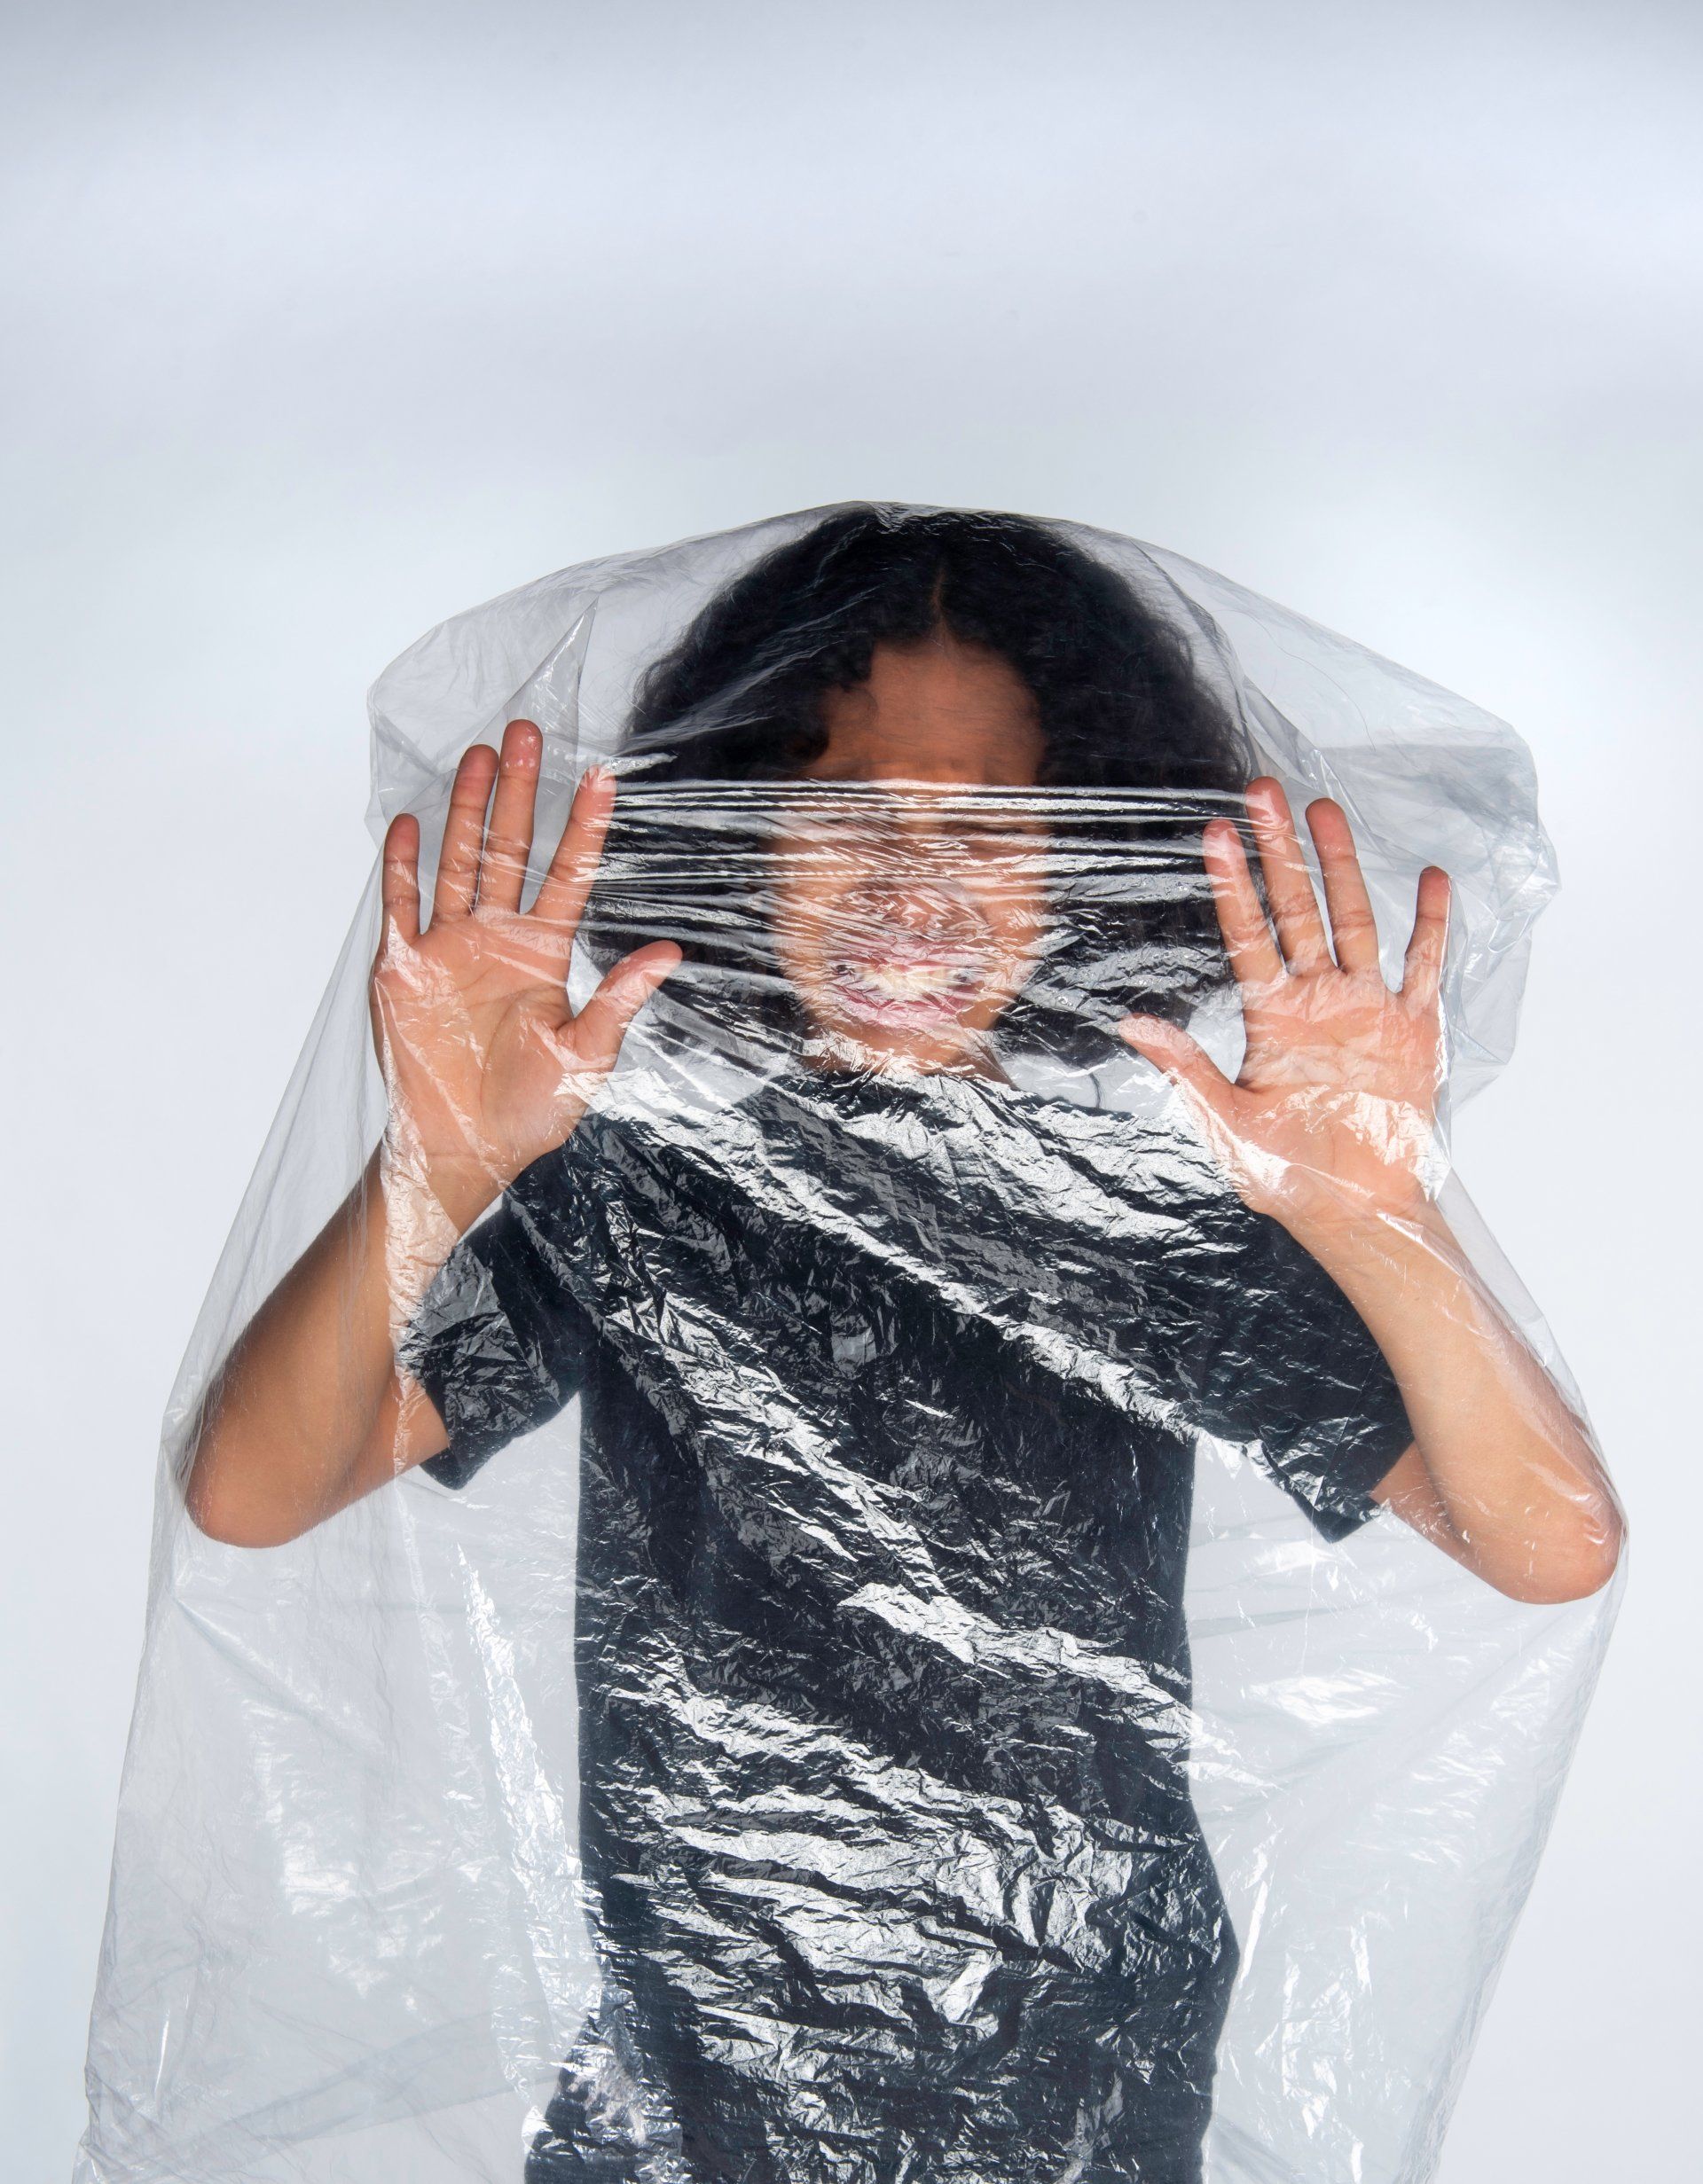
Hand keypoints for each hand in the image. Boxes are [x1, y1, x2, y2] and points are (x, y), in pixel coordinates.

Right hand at [371, 720, 679, 1230]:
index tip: (604, 775)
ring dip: (467, 809)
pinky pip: (401, 906)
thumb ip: (619, 1000)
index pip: (569, 875)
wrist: (462, 1151)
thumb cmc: (528, 1113)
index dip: (585, 826)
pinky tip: (410, 822)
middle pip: (511, 849)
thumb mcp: (586, 1058)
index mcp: (544, 953)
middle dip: (522, 790)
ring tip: (479, 753)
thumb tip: (670, 953)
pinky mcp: (402, 968)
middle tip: (529, 730)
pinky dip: (403, 866)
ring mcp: (447, 948)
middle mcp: (496, 939)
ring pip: (460, 861)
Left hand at [1118, 778, 1448, 1238]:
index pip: (1248, 936)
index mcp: (1271, 1018)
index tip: (1215, 834)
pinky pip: (1425, 967)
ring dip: (1343, 866)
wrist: (1358, 1212)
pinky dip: (1431, 925)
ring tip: (1327, 810)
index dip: (1234, 886)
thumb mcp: (1227, 1126)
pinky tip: (1430, 879)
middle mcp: (1317, 1000)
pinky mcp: (1416, 1029)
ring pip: (1355, 921)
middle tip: (1265, 789)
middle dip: (1282, 850)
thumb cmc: (1288, 1177)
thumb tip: (1131, 1022)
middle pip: (1298, 909)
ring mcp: (1368, 1009)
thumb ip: (1186, 1069)